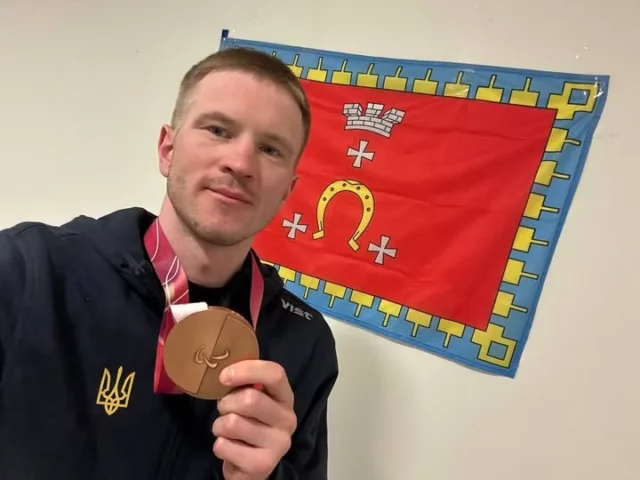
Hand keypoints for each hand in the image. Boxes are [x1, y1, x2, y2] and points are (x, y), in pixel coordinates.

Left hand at [212, 360, 296, 479]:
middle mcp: (288, 419)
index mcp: (285, 398)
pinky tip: (230, 448)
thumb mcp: (252, 399)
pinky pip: (224, 446)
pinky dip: (219, 445)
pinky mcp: (263, 465)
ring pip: (233, 423)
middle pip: (250, 399)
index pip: (275, 374)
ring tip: (227, 431)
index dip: (247, 370)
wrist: (253, 466)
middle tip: (225, 409)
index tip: (223, 376)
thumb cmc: (249, 423)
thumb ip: (246, 382)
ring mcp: (279, 444)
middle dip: (226, 403)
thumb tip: (225, 369)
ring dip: (220, 426)